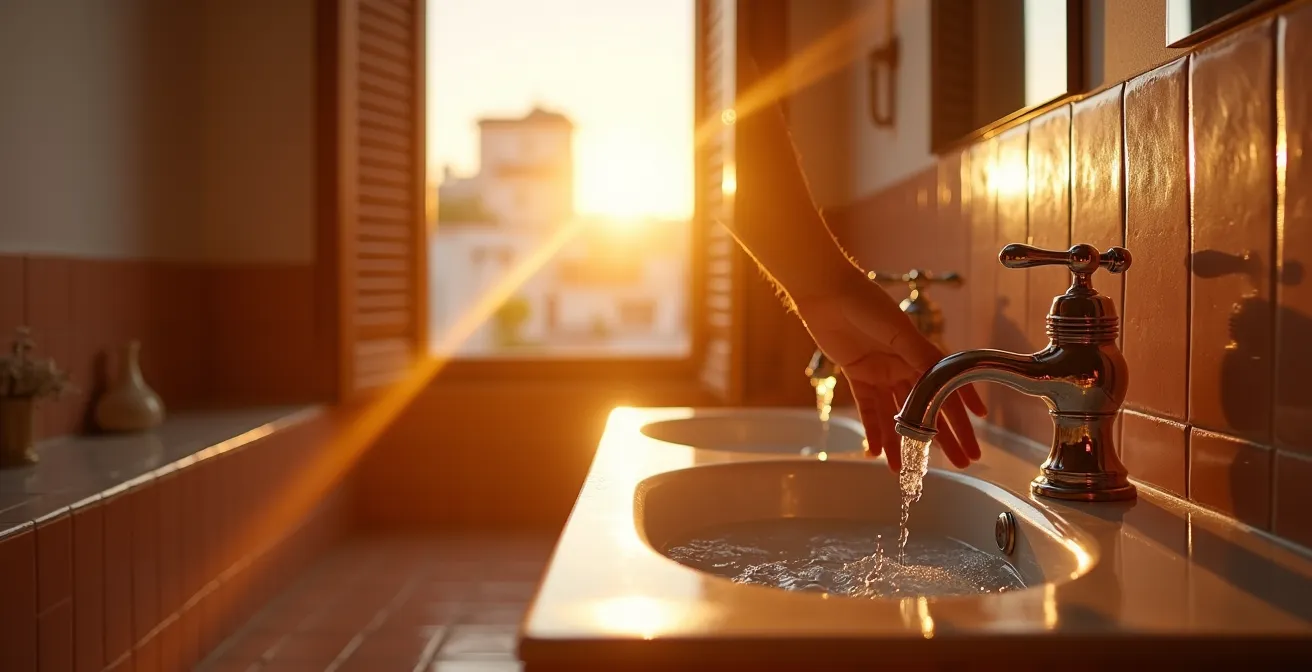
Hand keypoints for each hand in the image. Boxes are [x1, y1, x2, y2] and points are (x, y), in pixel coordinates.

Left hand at [795, 272, 987, 471]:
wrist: (827, 293)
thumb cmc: (867, 303)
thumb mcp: (899, 329)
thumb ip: (919, 355)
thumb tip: (942, 379)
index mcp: (919, 353)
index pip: (946, 388)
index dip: (963, 409)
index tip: (978, 430)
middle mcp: (903, 365)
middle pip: (926, 408)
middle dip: (941, 437)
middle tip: (959, 461)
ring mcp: (881, 372)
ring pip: (896, 415)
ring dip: (901, 442)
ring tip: (907, 469)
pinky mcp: (857, 376)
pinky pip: (868, 410)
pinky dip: (872, 431)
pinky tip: (876, 452)